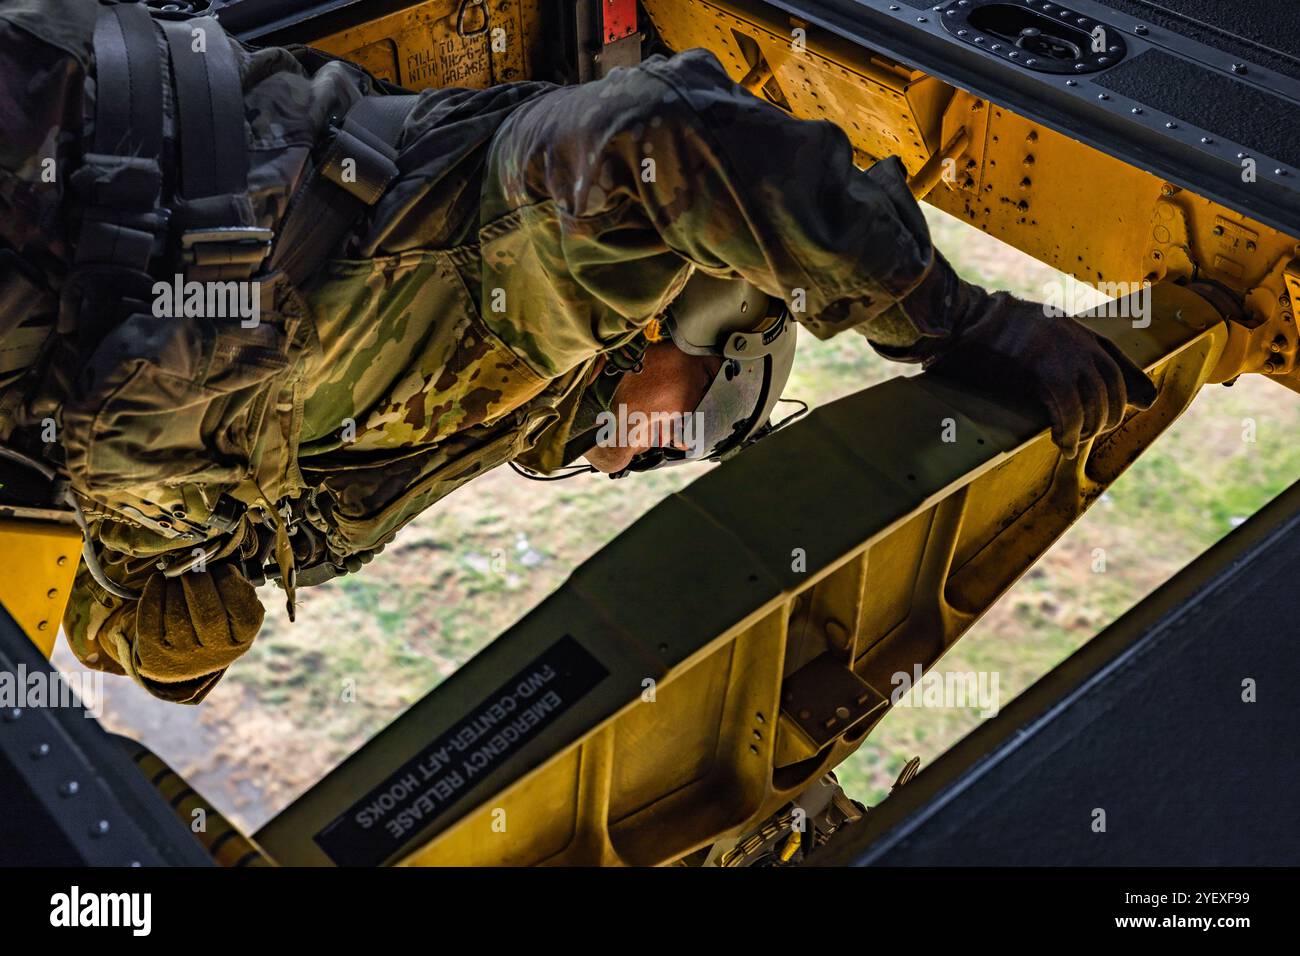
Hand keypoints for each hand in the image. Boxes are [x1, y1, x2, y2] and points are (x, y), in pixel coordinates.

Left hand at [125, 564, 264, 702]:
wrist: (187, 658)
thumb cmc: (215, 619)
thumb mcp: (234, 609)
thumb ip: (233, 587)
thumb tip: (213, 560)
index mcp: (242, 636)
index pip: (243, 610)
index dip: (231, 583)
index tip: (223, 568)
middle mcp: (216, 650)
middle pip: (208, 615)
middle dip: (199, 583)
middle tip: (194, 568)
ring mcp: (184, 655)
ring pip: (177, 616)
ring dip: (175, 587)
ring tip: (176, 575)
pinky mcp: (155, 653)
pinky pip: (150, 622)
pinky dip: (153, 595)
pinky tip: (158, 581)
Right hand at [927, 293, 1157, 457]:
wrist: (962, 318)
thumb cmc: (982, 327)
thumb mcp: (1024, 327)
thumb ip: (1045, 343)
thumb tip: (1040, 366)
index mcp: (1072, 327)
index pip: (1114, 357)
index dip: (1132, 382)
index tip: (1145, 400)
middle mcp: (1075, 339)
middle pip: (1111, 382)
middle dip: (1110, 412)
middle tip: (1097, 432)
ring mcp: (1063, 354)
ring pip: (1095, 399)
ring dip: (1090, 427)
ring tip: (1076, 443)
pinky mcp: (1045, 372)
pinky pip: (1070, 410)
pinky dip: (1070, 432)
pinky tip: (1063, 443)